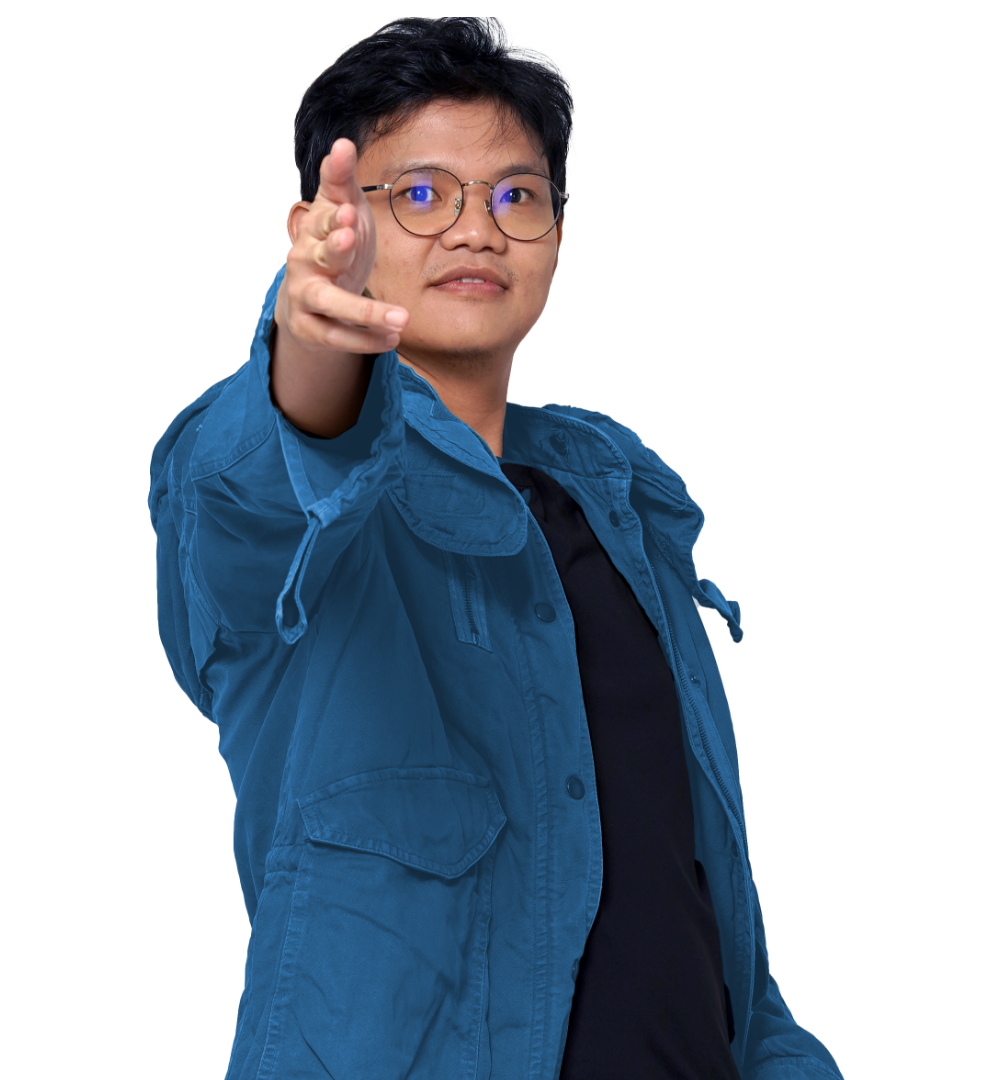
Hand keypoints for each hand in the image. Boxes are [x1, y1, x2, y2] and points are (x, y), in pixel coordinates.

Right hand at [274, 138, 408, 355]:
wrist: (309, 293)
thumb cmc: (333, 242)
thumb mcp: (339, 208)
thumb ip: (341, 179)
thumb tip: (343, 142)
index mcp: (313, 230)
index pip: (321, 220)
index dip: (332, 218)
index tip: (348, 213)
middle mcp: (303, 262)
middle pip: (316, 257)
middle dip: (333, 250)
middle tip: (351, 240)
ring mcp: (305, 296)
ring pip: (329, 305)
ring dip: (364, 312)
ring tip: (402, 319)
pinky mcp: (311, 328)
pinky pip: (337, 338)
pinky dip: (365, 340)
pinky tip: (394, 339)